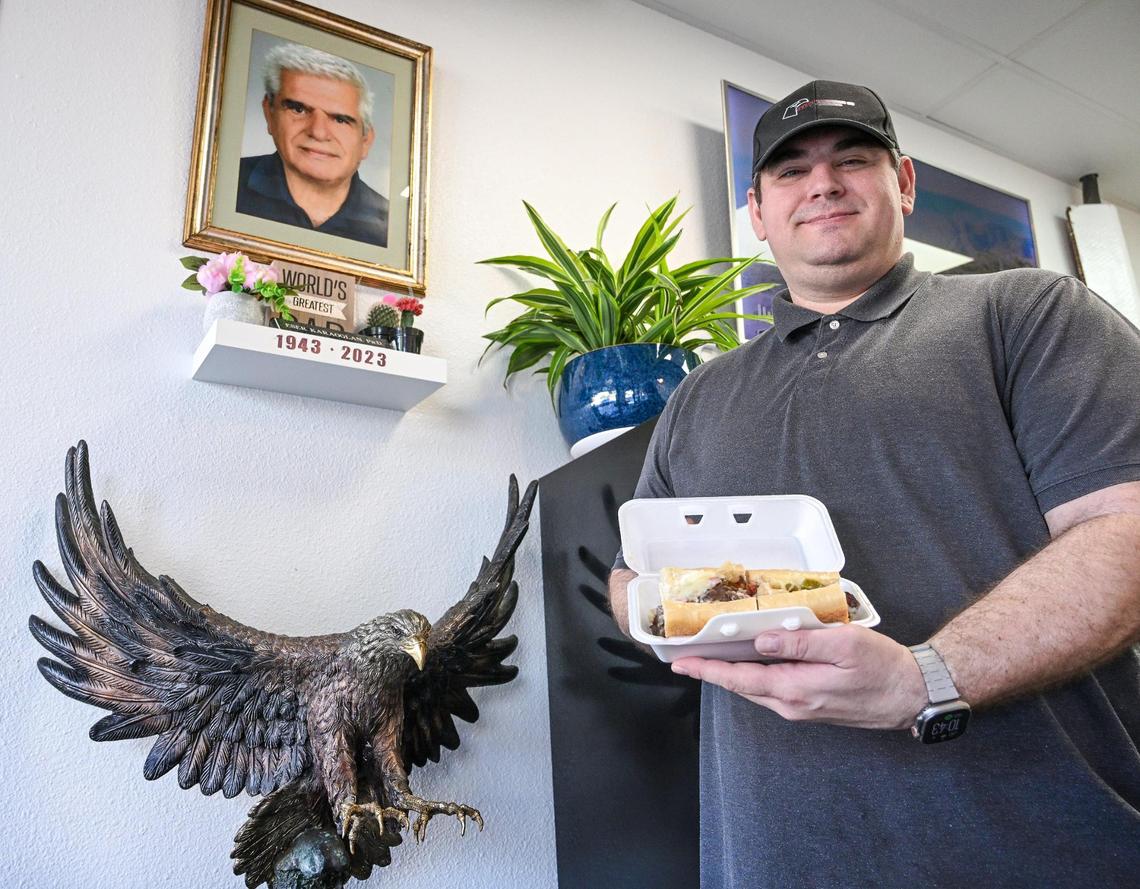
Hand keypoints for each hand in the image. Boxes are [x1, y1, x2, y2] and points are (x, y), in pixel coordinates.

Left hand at [670, 625, 927, 729]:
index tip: (681, 664)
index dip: (707, 670)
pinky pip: (773, 689)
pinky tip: (753, 658)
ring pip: (756, 688)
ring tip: (711, 653)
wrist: (913, 695)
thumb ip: (800, 642)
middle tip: (688, 654)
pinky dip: (756, 674)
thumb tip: (761, 639)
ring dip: (733, 672)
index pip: (739, 679)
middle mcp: (793, 704)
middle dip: (712, 670)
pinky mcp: (812, 705)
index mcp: (796, 689)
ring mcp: (802, 708)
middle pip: (742, 685)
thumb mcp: (843, 645)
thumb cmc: (883, 668)